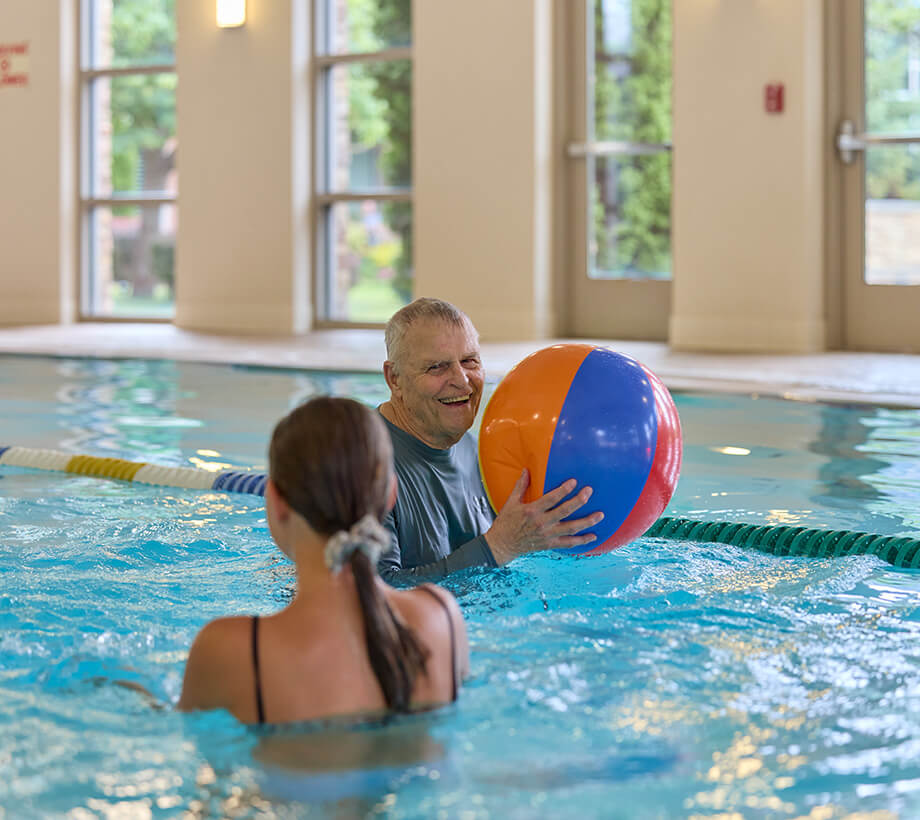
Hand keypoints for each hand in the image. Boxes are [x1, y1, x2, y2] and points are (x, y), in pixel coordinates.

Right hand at [484, 469, 603, 564]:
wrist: (502, 545)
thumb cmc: (506, 522)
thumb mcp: (511, 502)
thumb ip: (520, 486)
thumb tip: (526, 470)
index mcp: (531, 511)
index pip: (551, 499)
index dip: (563, 490)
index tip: (574, 481)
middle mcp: (541, 523)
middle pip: (564, 512)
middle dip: (579, 501)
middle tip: (589, 492)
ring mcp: (547, 535)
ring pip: (571, 528)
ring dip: (587, 522)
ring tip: (600, 515)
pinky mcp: (550, 545)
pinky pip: (569, 544)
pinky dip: (582, 541)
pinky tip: (593, 536)